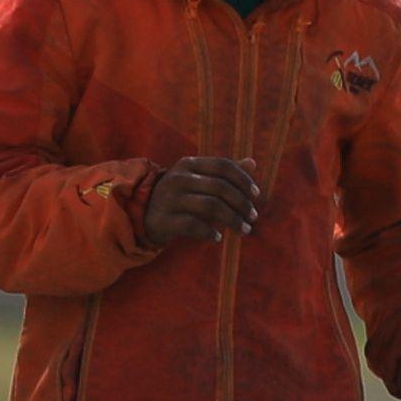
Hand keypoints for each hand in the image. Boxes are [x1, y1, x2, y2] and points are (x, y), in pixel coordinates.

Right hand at [136, 155, 265, 246]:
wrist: (143, 214)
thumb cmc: (180, 196)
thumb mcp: (199, 180)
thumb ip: (224, 173)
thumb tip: (252, 163)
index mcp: (189, 164)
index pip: (223, 166)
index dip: (243, 180)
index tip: (257, 195)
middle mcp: (179, 178)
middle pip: (220, 187)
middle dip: (242, 203)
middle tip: (253, 217)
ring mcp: (170, 198)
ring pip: (210, 206)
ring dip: (232, 220)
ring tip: (244, 230)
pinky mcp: (165, 219)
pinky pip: (194, 225)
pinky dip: (209, 233)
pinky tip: (217, 238)